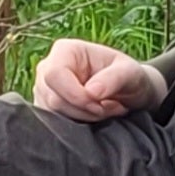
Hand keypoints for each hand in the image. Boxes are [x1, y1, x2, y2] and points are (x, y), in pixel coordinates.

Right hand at [34, 40, 167, 120]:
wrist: (128, 91)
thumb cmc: (129, 76)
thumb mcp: (130, 73)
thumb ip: (114, 79)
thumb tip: (91, 92)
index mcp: (65, 50)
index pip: (54, 75)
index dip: (76, 95)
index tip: (101, 103)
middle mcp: (47, 68)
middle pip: (54, 99)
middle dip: (85, 110)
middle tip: (111, 107)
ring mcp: (44, 89)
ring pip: (54, 115)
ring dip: (85, 118)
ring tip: (106, 109)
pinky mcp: (46, 108)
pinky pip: (55, 124)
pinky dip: (78, 125)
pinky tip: (96, 117)